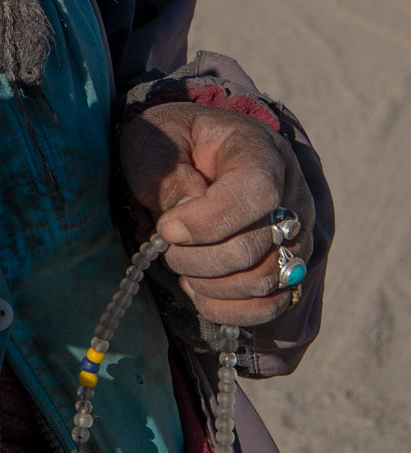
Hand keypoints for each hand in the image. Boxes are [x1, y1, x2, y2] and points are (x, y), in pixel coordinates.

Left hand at [117, 102, 314, 325]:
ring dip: (208, 284)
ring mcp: (296, 236)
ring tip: (180, 262)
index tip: (166, 228)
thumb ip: (169, 177)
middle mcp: (291, 195)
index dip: (207, 221)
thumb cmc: (173, 145)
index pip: (256, 192)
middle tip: (165, 243)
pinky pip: (269, 306)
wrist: (193, 154)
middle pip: (253, 248)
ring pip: (262, 282)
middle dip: (195, 258)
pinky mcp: (289, 269)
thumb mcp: (156, 144)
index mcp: (260, 151)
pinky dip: (225, 307)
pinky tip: (197, 287)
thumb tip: (184, 218)